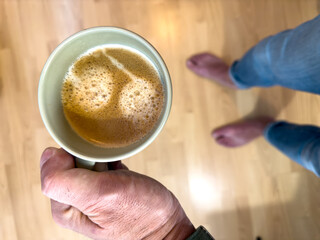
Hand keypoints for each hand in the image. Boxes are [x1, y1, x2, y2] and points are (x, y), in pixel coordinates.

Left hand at [40, 148, 194, 239]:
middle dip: (91, 158)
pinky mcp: (107, 187)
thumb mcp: (100, 195)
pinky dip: (111, 160)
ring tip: (118, 173)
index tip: (95, 165)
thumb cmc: (140, 215)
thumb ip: (65, 179)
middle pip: (71, 160)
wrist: (168, 226)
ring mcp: (91, 194)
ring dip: (103, 159)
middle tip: (109, 172)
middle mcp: (75, 201)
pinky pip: (102, 163)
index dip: (75, 157)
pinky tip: (121, 170)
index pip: (55, 165)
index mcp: (64, 207)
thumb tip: (48, 154)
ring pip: (87, 159)